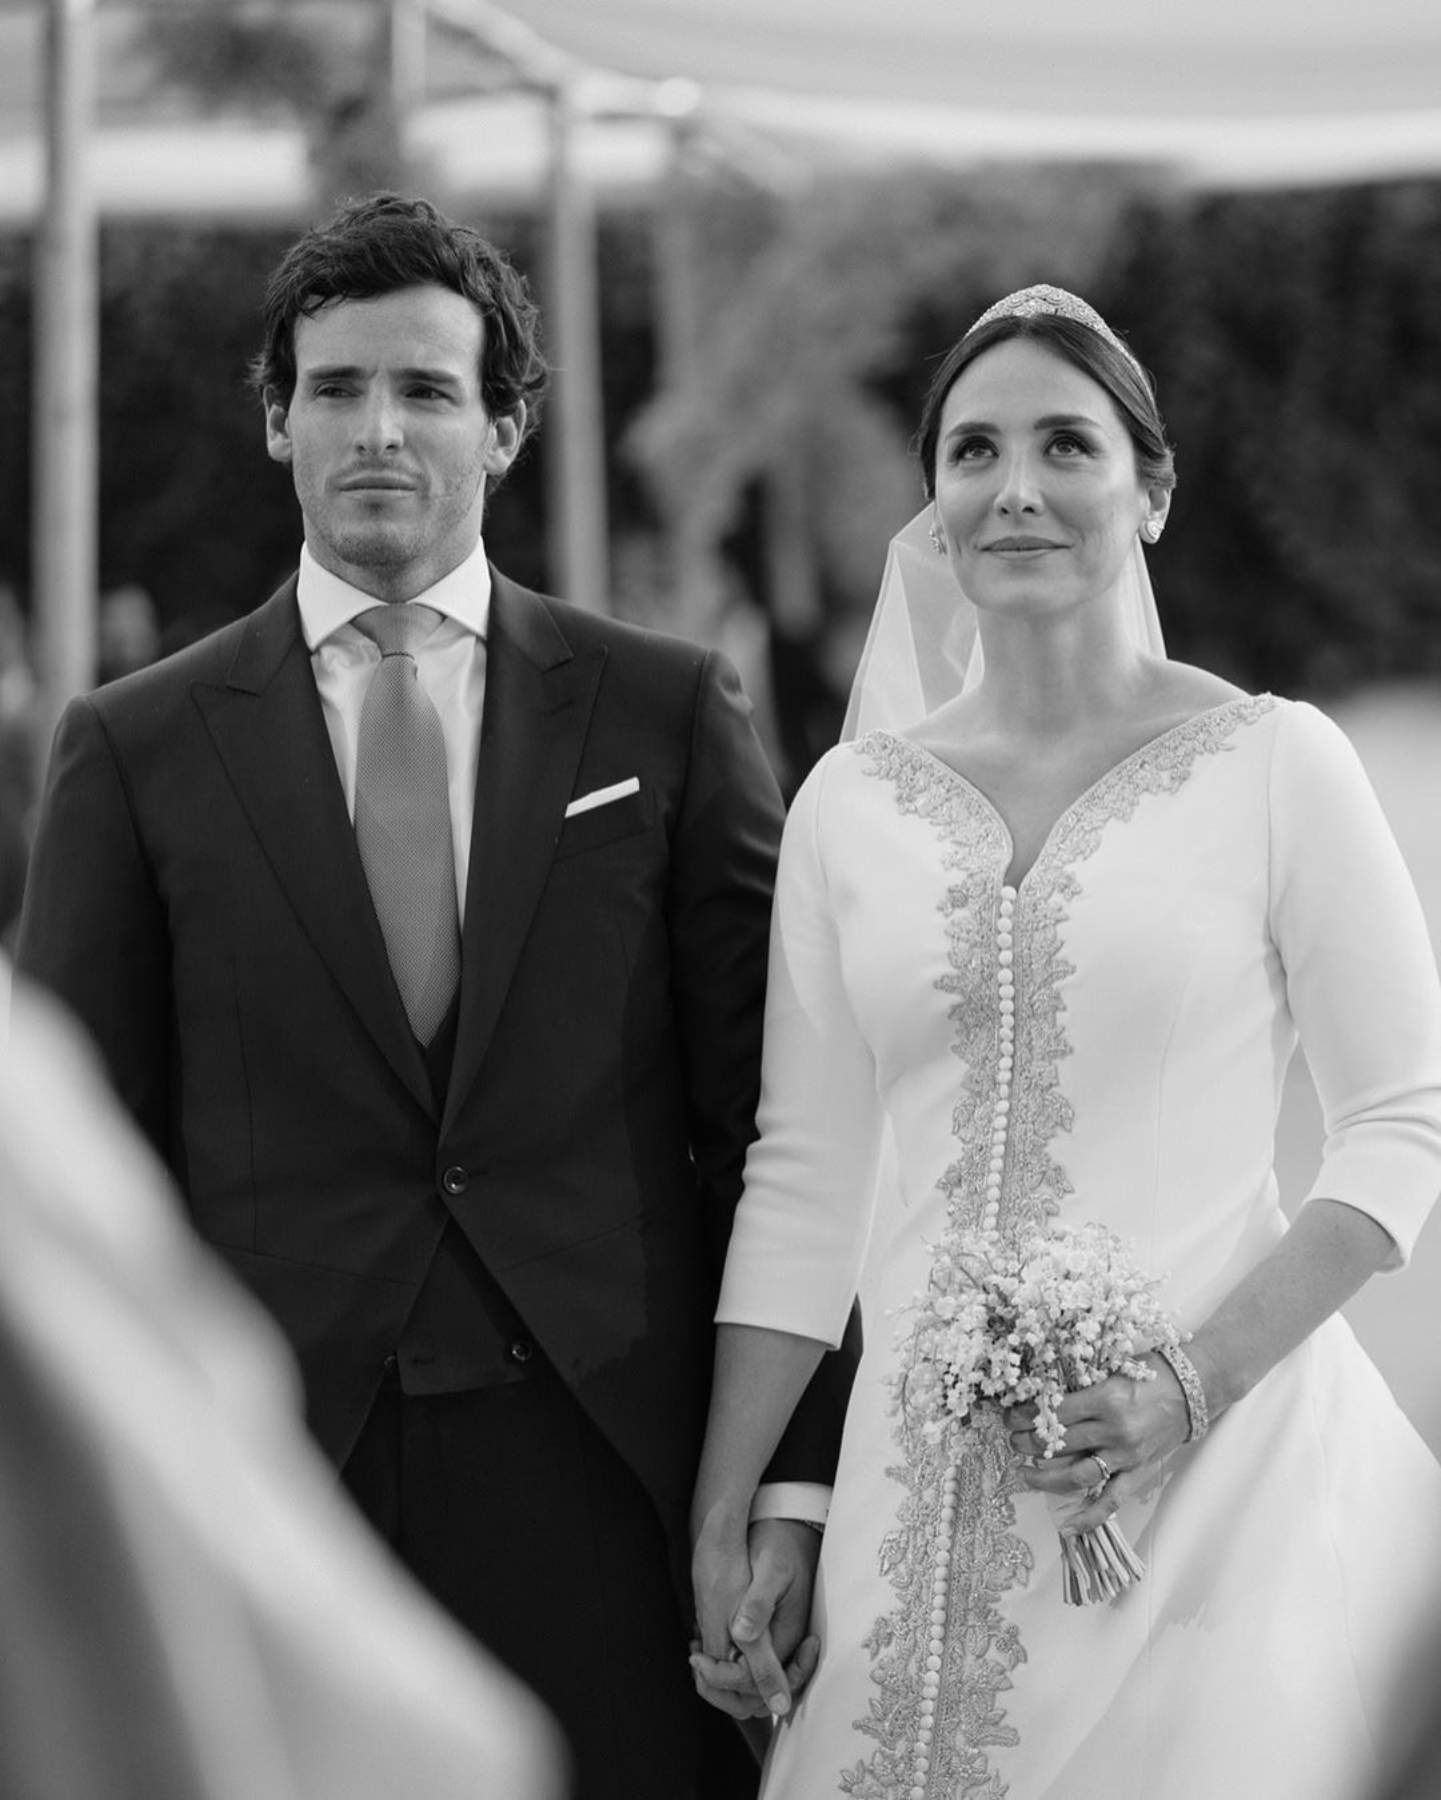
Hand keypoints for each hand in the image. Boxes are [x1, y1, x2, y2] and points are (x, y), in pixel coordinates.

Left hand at [691, 1517, 822, 1718]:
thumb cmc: (781, 1548)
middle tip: (694, 1660)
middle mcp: (783, 1649)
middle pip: (752, 1698)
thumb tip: (741, 1635)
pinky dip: (724, 1666)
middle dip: (718, 1689)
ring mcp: (777, 1647)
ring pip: (749, 1689)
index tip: (695, 1656)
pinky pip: (747, 1670)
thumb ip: (758, 1604)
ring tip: (698, 1654)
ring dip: (720, 1680)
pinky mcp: (769, 1639)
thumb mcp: (771, 1569)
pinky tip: (705, 1642)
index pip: (754, 1683)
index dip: (721, 1677)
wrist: (792, 1534)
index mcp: (785, 1637)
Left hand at [1005, 1353, 1191, 1533]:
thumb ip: (1081, 1386)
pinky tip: (1068, 1525)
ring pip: (1075, 1475)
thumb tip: (1042, 1397)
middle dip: (1027, 1443)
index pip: (1053, 1413)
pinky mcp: (1137, 1472)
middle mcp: (1114, 1431)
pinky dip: (1089, 1517)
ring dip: (1044, 1478)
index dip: (1025, 1417)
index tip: (1010, 1417)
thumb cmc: (1151, 1372)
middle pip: (1058, 1444)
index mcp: (1104, 1399)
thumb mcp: (1110, 1369)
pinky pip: (1111, 1501)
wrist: (1192, 1388)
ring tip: (1023, 1473)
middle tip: (1012, 1440)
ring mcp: (1126, 1456)